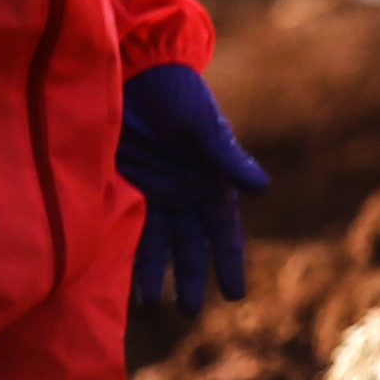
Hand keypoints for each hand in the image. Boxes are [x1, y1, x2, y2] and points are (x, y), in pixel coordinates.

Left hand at [117, 63, 268, 316]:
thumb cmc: (178, 92)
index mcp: (211, 181)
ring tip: (148, 302)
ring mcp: (152, 189)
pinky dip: (124, 247)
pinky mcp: (123, 182)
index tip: (235, 295)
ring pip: (155, 241)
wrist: (135, 67)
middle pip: (189, 245)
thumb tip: (262, 188)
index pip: (224, 232)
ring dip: (153, 270)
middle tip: (189, 313)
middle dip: (190, 279)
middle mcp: (183, 192)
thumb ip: (227, 156)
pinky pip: (126, 223)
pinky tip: (117, 271)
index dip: (229, 262)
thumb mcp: (204, 124)